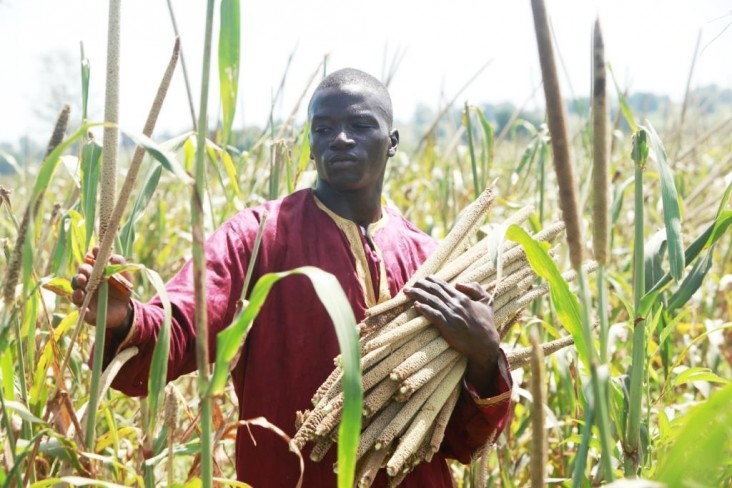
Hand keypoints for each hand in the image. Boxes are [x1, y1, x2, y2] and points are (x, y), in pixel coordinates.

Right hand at [71, 247, 133, 332]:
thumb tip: (111, 256)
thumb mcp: (124, 275)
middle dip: (82, 272)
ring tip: (81, 289)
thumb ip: (119, 263)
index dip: (92, 256)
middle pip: (80, 276)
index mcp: (94, 273)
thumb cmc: (122, 289)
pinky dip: (81, 308)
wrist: (125, 309)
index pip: (90, 263)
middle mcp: (87, 284)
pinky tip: (83, 306)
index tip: (95, 251)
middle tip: (85, 272)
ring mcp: (85, 297)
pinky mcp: (87, 312)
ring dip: (77, 289)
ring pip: (76, 292)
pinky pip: (81, 311)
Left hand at [403, 276, 500, 396]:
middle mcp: (456, 304)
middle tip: (411, 283)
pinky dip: (424, 309)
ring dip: (417, 295)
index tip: (423, 279)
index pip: (444, 286)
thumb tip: (459, 283)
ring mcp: (451, 315)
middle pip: (434, 291)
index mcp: (463, 298)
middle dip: (421, 286)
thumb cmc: (487, 324)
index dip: (431, 281)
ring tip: (407, 291)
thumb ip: (476, 289)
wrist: (485, 345)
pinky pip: (433, 315)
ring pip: (431, 301)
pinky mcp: (447, 327)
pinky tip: (415, 305)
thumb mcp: (487, 302)